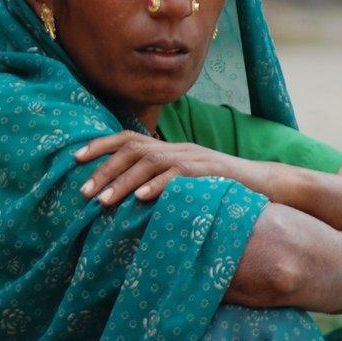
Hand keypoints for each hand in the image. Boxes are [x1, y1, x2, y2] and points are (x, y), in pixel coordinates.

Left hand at [74, 130, 273, 205]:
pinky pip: (179, 176)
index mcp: (169, 148)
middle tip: (83, 191)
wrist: (266, 184)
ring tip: (103, 202)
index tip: (75, 158)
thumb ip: (161, 180)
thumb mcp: (186, 179)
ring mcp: (194, 158)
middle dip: (104, 169)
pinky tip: (140, 200)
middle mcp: (177, 148)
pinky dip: (158, 186)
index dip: (100, 145)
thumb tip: (128, 195)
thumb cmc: (221, 187)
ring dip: (123, 182)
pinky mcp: (210, 172)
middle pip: (133, 149)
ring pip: (151, 162)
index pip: (128, 138)